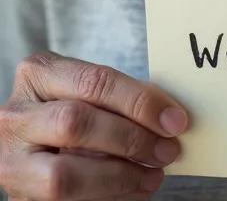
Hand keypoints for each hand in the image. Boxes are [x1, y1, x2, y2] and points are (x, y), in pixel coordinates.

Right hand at [0, 50, 187, 199]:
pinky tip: (134, 188)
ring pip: (65, 174)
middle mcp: (16, 115)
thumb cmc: (67, 107)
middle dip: (130, 138)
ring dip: (120, 176)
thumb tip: (169, 116)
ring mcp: (11, 160)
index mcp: (37, 73)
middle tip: (167, 149)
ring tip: (153, 174)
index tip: (174, 119)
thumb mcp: (84, 92)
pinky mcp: (18, 197)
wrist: (31, 144)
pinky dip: (108, 196)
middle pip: (77, 124)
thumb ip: (117, 97)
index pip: (94, 82)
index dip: (139, 102)